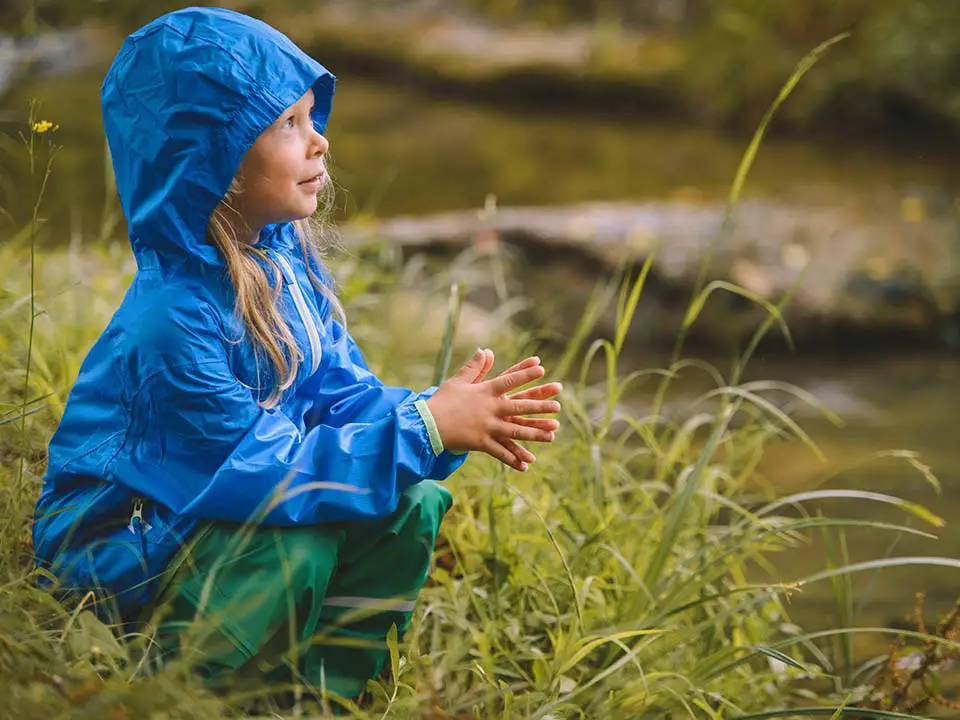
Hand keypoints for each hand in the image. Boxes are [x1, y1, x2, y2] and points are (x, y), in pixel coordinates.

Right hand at [427, 348, 561, 470]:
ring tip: (552, 433)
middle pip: (519, 406)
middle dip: (540, 406)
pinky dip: (514, 458)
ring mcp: (487, 427)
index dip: (526, 374)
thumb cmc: (442, 401)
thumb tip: (485, 351)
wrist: (426, 425)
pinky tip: (527, 463)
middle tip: (558, 406)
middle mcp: (489, 409)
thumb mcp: (458, 381)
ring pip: (516, 430)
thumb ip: (474, 367)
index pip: (509, 380)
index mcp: (485, 392)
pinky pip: (501, 451)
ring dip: (536, 432)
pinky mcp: (481, 443)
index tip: (542, 368)